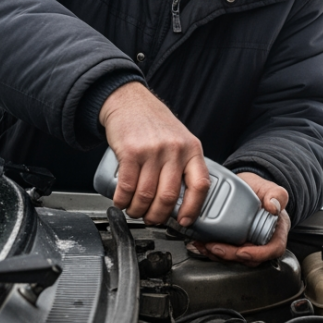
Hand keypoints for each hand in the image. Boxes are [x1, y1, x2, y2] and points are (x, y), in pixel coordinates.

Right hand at [100, 81, 208, 226]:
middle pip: (169, 196)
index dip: (193, 208)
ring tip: (135, 211)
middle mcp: (174, 150)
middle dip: (158, 216)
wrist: (130, 101)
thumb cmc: (155, 123)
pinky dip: (123, 200)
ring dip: (138, 210)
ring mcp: (152, 150)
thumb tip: (183, 200)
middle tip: (152, 219)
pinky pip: (127, 186)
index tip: (185, 221)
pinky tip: (121, 202)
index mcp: (192, 149)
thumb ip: (185, 165)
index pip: (200, 185)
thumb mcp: (181, 140)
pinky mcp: (130, 151)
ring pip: (146, 195)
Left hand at [192, 173, 289, 265]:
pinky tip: (201, 243)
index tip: (242, 251)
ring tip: (204, 245)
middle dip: (231, 256)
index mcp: (276, 232)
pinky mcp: (234, 244)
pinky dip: (212, 251)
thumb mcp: (271, 189)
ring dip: (218, 256)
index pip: (273, 250)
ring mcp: (248, 245)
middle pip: (250, 258)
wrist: (246, 187)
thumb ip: (277, 195)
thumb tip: (273, 207)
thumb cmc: (262, 191)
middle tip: (214, 247)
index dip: (257, 254)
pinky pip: (225, 253)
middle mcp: (263, 242)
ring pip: (235, 259)